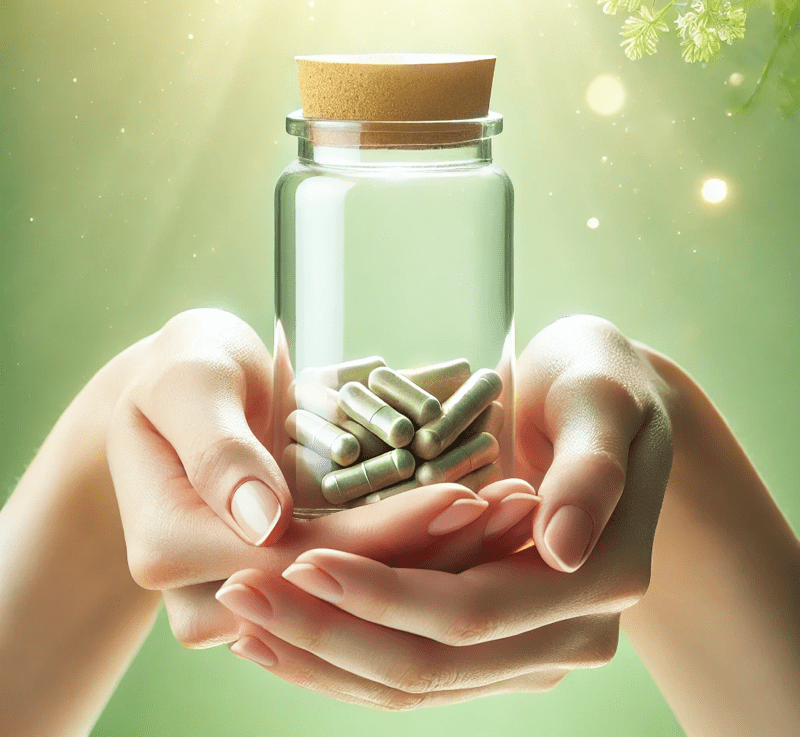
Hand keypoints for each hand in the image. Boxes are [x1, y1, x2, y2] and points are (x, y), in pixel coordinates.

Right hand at [105, 308, 540, 648]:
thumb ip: (217, 447)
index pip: (299, 557)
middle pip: (340, 587)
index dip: (387, 533)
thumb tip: (263, 521)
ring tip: (518, 508)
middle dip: (436, 549)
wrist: (175, 400)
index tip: (465, 495)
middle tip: (518, 504)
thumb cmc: (178, 372)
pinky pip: (362, 574)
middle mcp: (213, 590)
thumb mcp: (188, 383)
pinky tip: (485, 514)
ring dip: (444, 555)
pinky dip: (424, 546)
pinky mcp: (289, 572)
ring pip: (359, 592)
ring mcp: (254, 589)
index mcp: (174, 547)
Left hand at [215, 315, 673, 706]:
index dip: (382, 593)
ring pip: (415, 680)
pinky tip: (285, 632)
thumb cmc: (602, 383)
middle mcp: (568, 630)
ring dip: (325, 655)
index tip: (300, 562)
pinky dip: (348, 653)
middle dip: (330, 633)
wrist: (609, 407)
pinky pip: (416, 665)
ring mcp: (531, 641)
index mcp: (599, 579)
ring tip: (243, 621)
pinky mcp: (496, 633)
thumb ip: (590, 472)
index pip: (471, 608)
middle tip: (241, 594)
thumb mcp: (603, 401)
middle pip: (432, 662)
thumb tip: (559, 548)